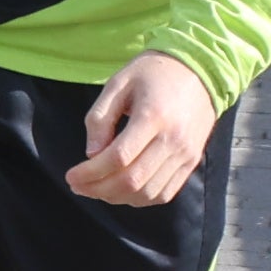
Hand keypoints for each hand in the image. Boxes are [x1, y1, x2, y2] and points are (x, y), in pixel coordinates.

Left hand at [70, 51, 215, 205]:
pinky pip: (164, 193)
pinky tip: (120, 191)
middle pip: (132, 180)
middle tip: (77, 186)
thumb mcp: (118, 83)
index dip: (90, 173)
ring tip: (95, 189)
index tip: (70, 176)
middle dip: (98, 189)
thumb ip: (100, 118)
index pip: (119, 157)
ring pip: (148, 193)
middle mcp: (173, 140)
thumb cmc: (152, 74)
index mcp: (153, 116)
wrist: (199, 71)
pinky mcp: (191, 162)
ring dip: (116, 197)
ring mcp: (185, 154)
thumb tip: (91, 154)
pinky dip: (139, 199)